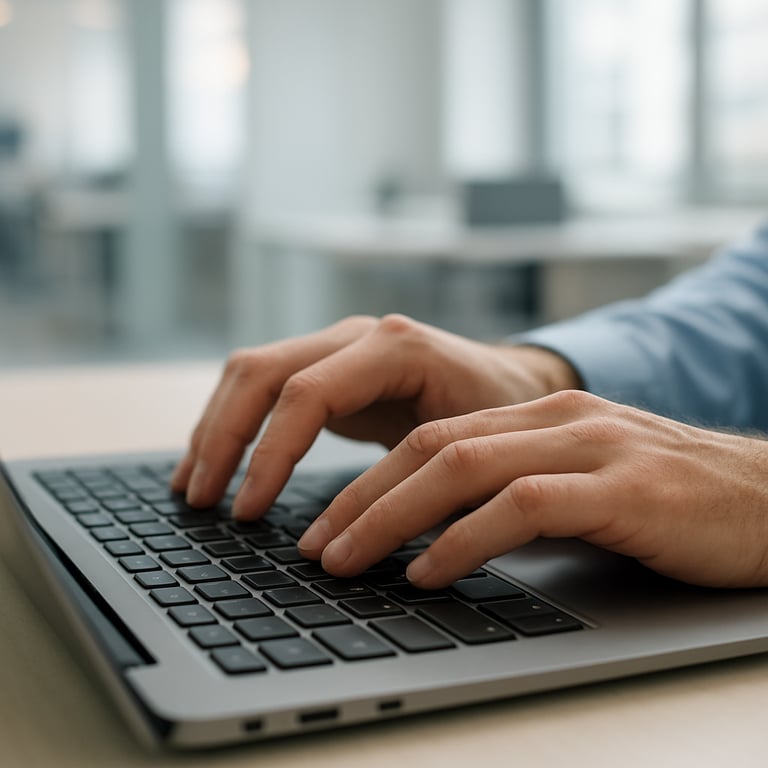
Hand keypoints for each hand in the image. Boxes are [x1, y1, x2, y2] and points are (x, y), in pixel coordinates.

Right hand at [171, 314, 579, 512]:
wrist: (510, 383)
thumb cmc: (500, 418)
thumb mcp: (472, 449)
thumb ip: (417, 483)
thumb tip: (350, 542)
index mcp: (396, 349)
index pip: (308, 393)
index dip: (270, 453)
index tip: (248, 511)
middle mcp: (358, 336)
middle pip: (262, 372)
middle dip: (223, 439)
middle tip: (202, 502)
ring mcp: (339, 345)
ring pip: (251, 372)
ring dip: (214, 429)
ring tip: (192, 486)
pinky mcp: (328, 365)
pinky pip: (264, 385)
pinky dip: (232, 422)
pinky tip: (215, 459)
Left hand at [299, 390, 767, 588]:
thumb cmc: (668, 500)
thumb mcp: (580, 479)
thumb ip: (515, 488)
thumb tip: (437, 529)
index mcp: (539, 415)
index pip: (430, 437)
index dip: (368, 480)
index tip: (326, 523)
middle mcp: (555, 419)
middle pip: (430, 447)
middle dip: (361, 497)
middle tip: (315, 545)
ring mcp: (589, 447)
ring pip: (462, 467)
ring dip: (392, 517)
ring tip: (347, 560)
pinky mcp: (622, 487)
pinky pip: (522, 506)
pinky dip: (465, 539)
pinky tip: (428, 571)